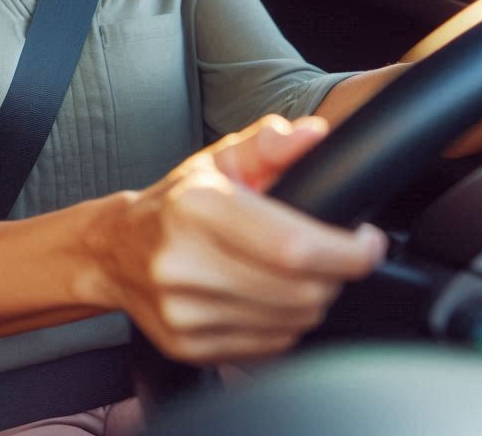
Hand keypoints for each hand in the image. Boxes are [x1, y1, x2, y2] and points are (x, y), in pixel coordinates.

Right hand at [91, 115, 386, 365]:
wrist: (114, 249)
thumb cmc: (176, 201)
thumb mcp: (218, 159)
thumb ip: (269, 143)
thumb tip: (313, 135)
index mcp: (196, 206)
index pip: (292, 246)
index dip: (346, 251)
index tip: (367, 242)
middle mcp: (184, 261)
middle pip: (299, 290)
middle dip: (334, 275)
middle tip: (329, 254)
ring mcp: (183, 309)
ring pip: (290, 323)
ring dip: (310, 300)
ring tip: (294, 273)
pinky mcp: (187, 344)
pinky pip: (268, 347)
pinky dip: (283, 324)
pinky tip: (266, 296)